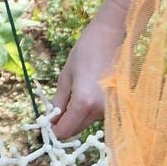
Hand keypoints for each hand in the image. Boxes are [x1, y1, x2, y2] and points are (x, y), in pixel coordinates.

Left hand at [51, 0, 128, 137]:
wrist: (111, 35)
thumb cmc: (86, 50)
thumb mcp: (66, 75)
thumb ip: (59, 101)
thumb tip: (53, 121)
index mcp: (83, 102)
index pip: (65, 130)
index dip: (54, 131)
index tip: (48, 125)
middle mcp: (100, 110)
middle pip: (77, 129)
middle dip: (65, 124)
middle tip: (57, 111)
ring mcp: (111, 107)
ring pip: (88, 122)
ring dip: (78, 116)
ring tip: (75, 93)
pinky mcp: (118, 102)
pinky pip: (98, 114)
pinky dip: (90, 110)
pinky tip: (88, 91)